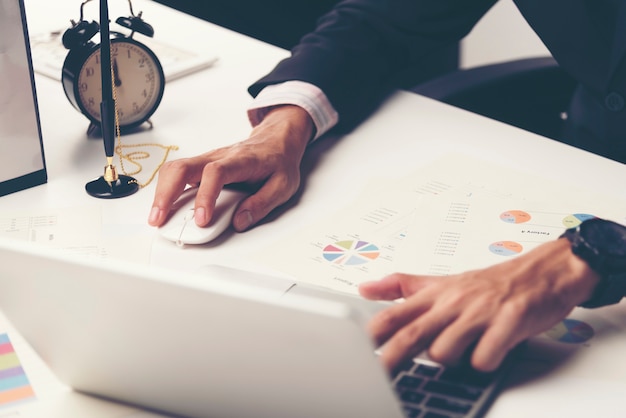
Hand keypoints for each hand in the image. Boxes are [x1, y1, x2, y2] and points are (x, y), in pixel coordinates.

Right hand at [148, 105, 313, 230]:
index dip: (205, 196)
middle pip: (182, 167)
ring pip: (174, 169)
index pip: (215, 173)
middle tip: (160, 219)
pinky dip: (166, 190)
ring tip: (156, 218)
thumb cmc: (278, 161)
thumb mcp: (283, 185)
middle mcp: (218, 157)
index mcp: (240, 161)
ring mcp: (206, 160)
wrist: (275, 140)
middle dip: (166, 194)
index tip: (201, 220)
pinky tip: (164, 208)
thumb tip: (239, 221)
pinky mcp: (201, 167)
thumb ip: (262, 204)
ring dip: (161, 193)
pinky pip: (177, 174)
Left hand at [359, 238, 600, 371]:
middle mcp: (453, 302)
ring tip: (464, 351)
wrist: (542, 272)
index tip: (352, 353)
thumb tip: (365, 288)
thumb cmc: (491, 283)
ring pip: (445, 350)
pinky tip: (491, 352)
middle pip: (411, 335)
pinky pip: (485, 358)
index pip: (393, 314)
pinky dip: (484, 363)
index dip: (370, 335)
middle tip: (376, 378)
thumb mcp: (442, 282)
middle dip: (390, 359)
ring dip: (449, 360)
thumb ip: (403, 287)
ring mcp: (480, 312)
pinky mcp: (508, 322)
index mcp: (435, 295)